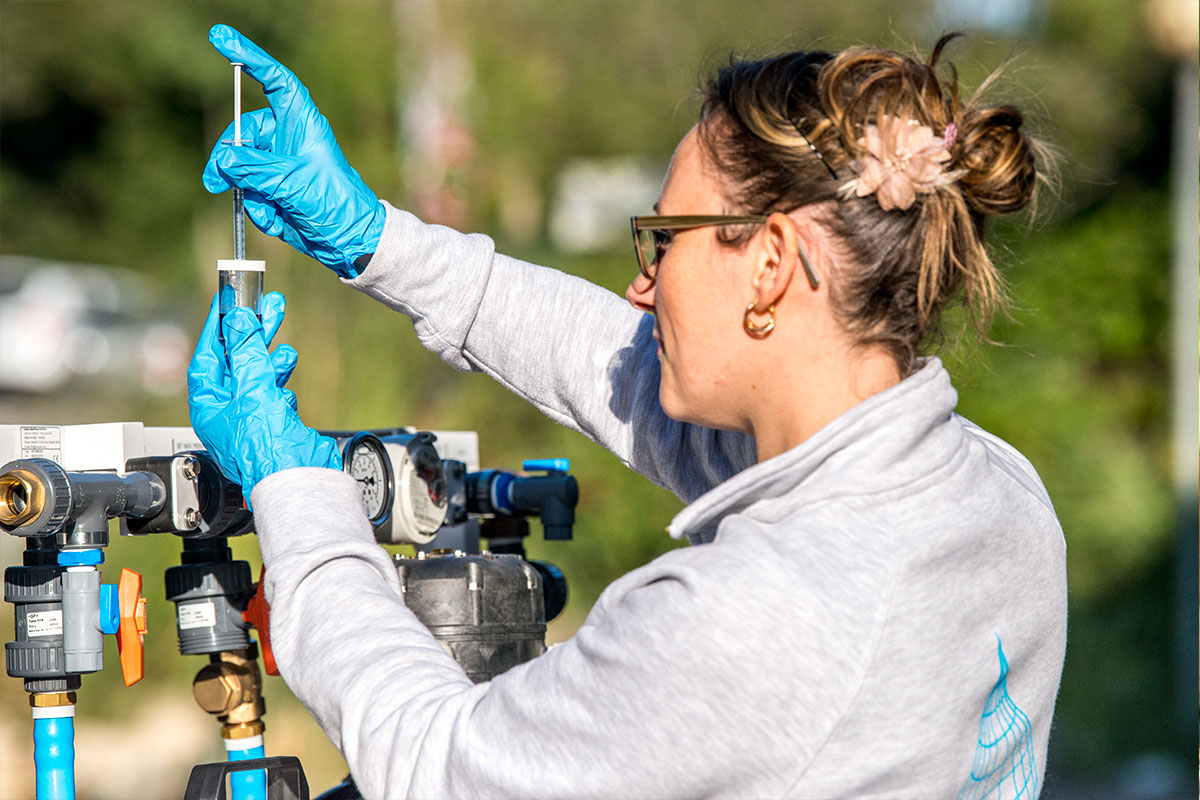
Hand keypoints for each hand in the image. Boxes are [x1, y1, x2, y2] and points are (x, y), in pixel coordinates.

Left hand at [188, 291, 341, 494]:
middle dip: (252, 335)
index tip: (230, 304)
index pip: (207, 358)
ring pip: (258, 376)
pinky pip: (274, 392)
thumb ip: (247, 352)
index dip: (219, 329)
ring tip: (283, 342)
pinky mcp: (274, 422)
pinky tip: (287, 375)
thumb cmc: (267, 448)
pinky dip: (281, 380)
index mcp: (210, 407)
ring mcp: (252, 418)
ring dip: (271, 356)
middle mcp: (227, 412)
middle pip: (236, 363)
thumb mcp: (253, 389)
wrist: (299, 478)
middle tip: (267, 306)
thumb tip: (238, 321)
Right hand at [202, 24, 385, 277]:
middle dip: (228, 161)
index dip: (249, 57)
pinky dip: (260, 209)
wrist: (347, 240)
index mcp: (300, 123)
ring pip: (242, 168)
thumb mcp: (290, 182)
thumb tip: (223, 162)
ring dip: (250, 193)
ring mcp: (279, 163)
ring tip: (271, 210)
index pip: (273, 80)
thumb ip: (252, 169)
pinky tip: (280, 220)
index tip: (220, 38)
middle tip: (215, 183)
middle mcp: (287, 138)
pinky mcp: (274, 187)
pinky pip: (250, 192)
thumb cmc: (332, 202)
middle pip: (243, 135)